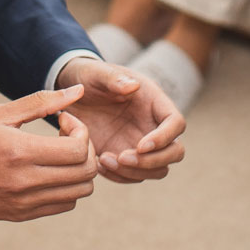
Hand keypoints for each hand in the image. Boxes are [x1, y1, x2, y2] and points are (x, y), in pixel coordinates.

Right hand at [0, 85, 98, 220]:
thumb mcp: (0, 113)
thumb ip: (42, 101)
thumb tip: (78, 90)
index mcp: (19, 152)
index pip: (77, 150)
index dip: (82, 131)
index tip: (65, 120)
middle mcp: (25, 182)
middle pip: (86, 172)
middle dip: (87, 149)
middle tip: (69, 136)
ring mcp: (25, 202)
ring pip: (80, 191)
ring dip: (80, 169)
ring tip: (62, 154)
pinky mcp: (23, 214)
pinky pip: (64, 205)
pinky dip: (68, 187)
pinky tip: (52, 170)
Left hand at [54, 57, 185, 183]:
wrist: (73, 95)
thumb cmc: (89, 78)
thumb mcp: (96, 73)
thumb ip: (113, 78)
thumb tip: (133, 86)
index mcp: (153, 102)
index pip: (176, 123)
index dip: (164, 138)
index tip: (141, 145)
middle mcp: (152, 126)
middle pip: (175, 152)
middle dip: (153, 161)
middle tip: (122, 157)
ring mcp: (141, 144)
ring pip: (157, 170)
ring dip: (134, 172)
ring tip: (104, 160)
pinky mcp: (125, 157)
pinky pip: (133, 176)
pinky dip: (119, 177)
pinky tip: (98, 164)